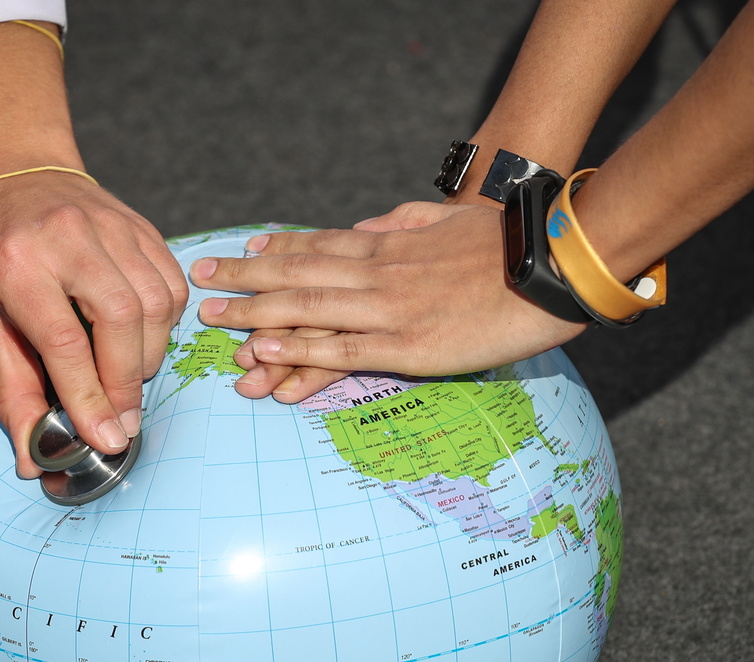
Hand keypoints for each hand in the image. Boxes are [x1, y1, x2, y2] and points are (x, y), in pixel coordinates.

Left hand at [0, 171, 187, 476]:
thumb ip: (14, 391)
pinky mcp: (141, 226)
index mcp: (17, 262)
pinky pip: (171, 285)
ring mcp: (111, 226)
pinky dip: (164, 323)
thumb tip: (33, 457)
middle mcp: (68, 237)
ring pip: (154, 304)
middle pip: (121, 320)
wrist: (11, 174)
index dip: (90, 397)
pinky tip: (140, 338)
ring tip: (126, 378)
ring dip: (148, 355)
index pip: (65, 341)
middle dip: (126, 382)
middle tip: (122, 421)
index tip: (106, 439)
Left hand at [193, 202, 586, 389]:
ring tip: (213, 315)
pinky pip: (340, 348)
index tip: (245, 248)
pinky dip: (297, 347)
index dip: (277, 248)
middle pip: (297, 273)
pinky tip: (262, 346)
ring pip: (306, 309)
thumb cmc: (508, 243)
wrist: (551, 266)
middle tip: (201, 277)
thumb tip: (370, 226)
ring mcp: (387, 310)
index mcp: (390, 245)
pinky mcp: (406, 346)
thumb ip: (405, 223)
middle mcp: (377, 273)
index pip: (320, 245)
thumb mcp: (448, 221)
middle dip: (245, 275)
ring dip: (254, 311)